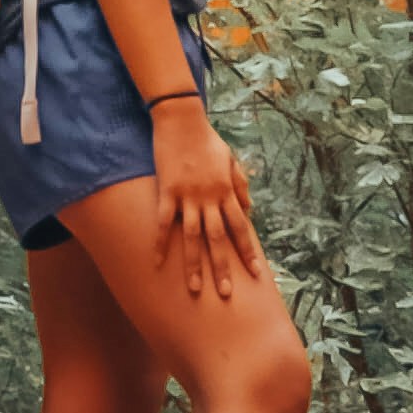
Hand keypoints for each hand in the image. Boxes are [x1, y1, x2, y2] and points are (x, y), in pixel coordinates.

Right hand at [145, 90, 263, 291]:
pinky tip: (157, 263)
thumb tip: (249, 208)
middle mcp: (210, 197)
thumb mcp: (230, 158)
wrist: (182, 119)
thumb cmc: (207, 138)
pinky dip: (161, 243)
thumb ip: (240, 184)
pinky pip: (164, 222)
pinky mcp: (167, 191)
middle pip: (218, 239)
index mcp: (226, 191)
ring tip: (195, 289)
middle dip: (223, 267)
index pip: (241, 227)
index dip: (248, 251)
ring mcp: (187, 196)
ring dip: (194, 264)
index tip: (255, 273)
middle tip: (227, 293)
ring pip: (192, 237)